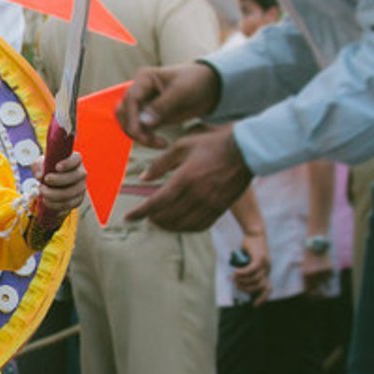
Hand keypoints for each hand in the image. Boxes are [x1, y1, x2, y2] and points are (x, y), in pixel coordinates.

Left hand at [39, 148, 86, 216]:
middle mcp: (81, 173)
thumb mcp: (40, 165)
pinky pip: (69, 204)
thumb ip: (38, 167)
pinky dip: (55, 204)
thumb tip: (40, 176)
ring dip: (54, 194)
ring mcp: (81, 187)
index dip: (68, 163)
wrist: (52, 185)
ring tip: (42, 191)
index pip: (77, 158)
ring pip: (71, 192)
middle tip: (45, 180)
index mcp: (75, 160)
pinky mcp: (78, 200)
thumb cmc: (47, 170)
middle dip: (58, 179)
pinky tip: (46, 201)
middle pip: (75, 176)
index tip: (57, 167)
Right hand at [116, 63, 221, 148]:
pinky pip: (140, 130)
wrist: (210, 87)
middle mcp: (139, 90)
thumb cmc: (197, 81)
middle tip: (149, 140)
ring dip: (138, 136)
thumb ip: (162, 106)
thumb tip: (143, 123)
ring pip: (128, 123)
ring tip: (158, 143)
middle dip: (133, 128)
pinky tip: (162, 143)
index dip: (132, 117)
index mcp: (144, 78)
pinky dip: (146, 139)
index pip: (130, 99)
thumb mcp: (181, 91)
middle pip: (123, 113)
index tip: (139, 133)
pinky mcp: (150, 116)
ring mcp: (143, 104)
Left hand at [128, 127, 252, 232]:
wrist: (246, 151)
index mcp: (185, 178)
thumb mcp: (182, 146)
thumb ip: (161, 163)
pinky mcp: (220, 209)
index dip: (140, 212)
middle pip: (168, 217)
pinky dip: (185, 228)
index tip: (128, 218)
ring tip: (159, 221)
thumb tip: (143, 179)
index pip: (157, 202)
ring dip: (167, 226)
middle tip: (145, 216)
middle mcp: (197, 195)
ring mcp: (210, 204)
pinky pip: (199, 226)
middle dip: (152, 219)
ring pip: (183, 225)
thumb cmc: (211, 145)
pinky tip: (179, 223)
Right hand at [233, 232, 270, 302]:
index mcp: (266, 272)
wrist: (255, 232)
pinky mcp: (260, 258)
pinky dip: (242, 272)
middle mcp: (267, 269)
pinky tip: (235, 272)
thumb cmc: (249, 247)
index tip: (254, 305)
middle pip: (259, 286)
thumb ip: (245, 270)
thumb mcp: (248, 261)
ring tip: (234, 276)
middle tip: (236, 284)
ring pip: (254, 279)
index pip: (268, 288)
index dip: (262, 298)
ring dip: (242, 280)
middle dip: (246, 288)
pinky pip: (251, 270)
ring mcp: (265, 264)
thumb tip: (236, 280)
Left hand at [302, 245, 334, 293]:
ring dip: (325, 283)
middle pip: (318, 291)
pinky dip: (329, 274)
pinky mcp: (329, 269)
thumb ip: (307, 278)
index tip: (314, 299)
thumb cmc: (308, 255)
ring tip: (323, 276)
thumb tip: (311, 289)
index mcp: (305, 275)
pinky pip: (331, 276)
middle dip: (320, 295)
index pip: (309, 291)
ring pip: (326, 284)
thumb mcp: (304, 267)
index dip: (312, 297)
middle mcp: (313, 276)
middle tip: (322, 296)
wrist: (315, 243)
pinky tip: (326, 267)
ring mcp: (322, 273)